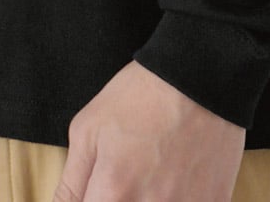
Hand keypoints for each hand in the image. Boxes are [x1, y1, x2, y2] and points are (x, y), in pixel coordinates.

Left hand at [52, 61, 244, 200]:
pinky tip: (174, 180)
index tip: (97, 189)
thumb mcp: (88, 129)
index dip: (91, 201)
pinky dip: (176, 198)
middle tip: (123, 178)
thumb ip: (71, 184)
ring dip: (145, 199)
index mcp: (113, 192)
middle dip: (116, 198)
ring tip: (150, 175)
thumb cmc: (140, 97)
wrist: (198, 79)